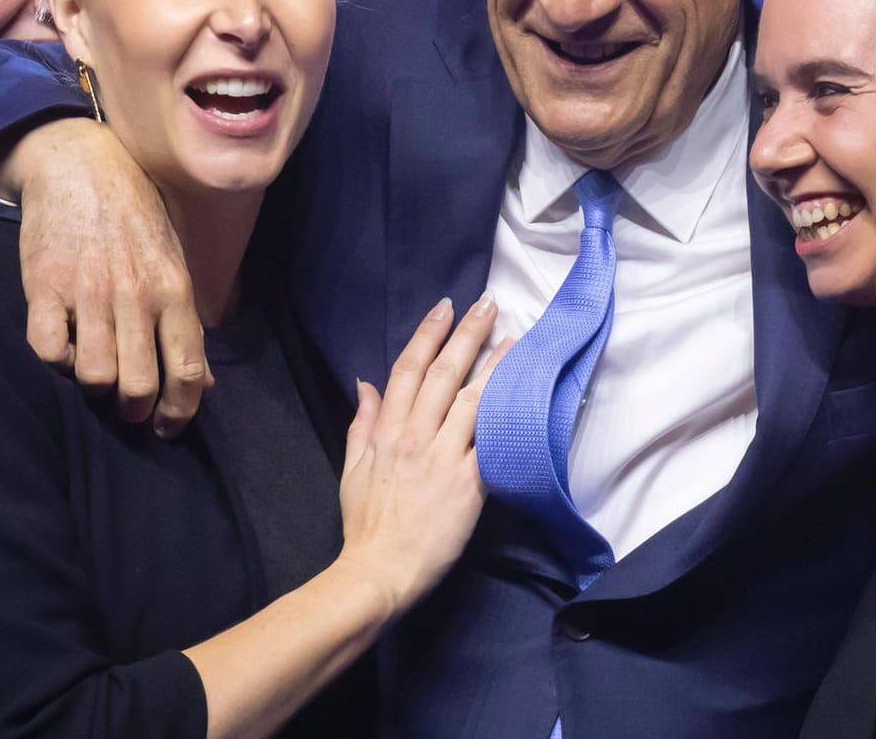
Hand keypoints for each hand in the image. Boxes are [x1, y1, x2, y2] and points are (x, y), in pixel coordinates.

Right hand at [7, 118, 208, 435]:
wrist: (81, 165)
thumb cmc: (135, 218)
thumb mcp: (174, 263)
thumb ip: (188, 324)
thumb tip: (206, 382)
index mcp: (174, 292)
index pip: (188, 371)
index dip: (179, 412)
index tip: (166, 428)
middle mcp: (135, 296)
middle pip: (138, 384)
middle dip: (134, 411)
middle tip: (127, 409)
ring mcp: (88, 292)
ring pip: (94, 375)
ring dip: (95, 388)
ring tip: (96, 378)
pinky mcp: (44, 286)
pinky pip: (47, 350)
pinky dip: (55, 361)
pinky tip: (63, 348)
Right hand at [335, 296, 504, 615]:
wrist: (379, 571)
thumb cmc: (366, 525)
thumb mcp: (352, 469)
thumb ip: (361, 424)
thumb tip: (365, 384)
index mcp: (386, 432)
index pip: (407, 370)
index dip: (427, 335)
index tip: (444, 308)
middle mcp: (415, 437)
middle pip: (444, 374)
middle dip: (467, 334)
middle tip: (488, 304)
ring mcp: (443, 458)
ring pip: (472, 400)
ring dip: (495, 366)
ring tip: (515, 338)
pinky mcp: (468, 484)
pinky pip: (490, 442)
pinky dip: (506, 416)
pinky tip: (523, 395)